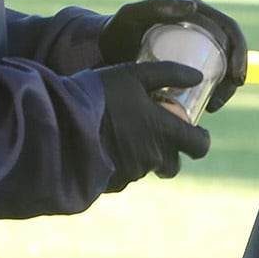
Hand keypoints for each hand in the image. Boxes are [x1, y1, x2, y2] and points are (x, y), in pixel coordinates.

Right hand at [95, 61, 212, 192]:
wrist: (58, 124)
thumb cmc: (98, 95)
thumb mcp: (134, 75)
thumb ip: (168, 74)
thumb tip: (198, 77)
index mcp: (163, 132)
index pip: (199, 146)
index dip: (201, 140)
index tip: (196, 133)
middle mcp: (151, 157)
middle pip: (173, 165)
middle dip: (169, 154)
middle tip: (155, 136)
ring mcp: (130, 173)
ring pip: (145, 168)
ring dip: (141, 156)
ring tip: (121, 135)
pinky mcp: (109, 184)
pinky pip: (122, 176)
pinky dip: (118, 164)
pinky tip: (103, 146)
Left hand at [98, 0, 249, 111]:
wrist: (102, 51)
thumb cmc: (118, 31)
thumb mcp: (134, 15)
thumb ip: (157, 5)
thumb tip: (193, 7)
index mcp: (196, 10)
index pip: (229, 30)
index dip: (239, 53)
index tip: (234, 78)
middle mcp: (200, 25)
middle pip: (230, 49)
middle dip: (236, 73)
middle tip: (224, 95)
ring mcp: (195, 44)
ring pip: (223, 64)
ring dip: (227, 85)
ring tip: (214, 105)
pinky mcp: (188, 61)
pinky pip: (211, 74)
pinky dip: (216, 90)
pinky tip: (210, 106)